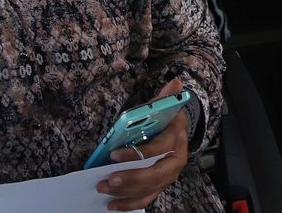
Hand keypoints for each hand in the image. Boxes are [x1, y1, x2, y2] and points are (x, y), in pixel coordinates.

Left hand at [97, 79, 189, 211]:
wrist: (174, 133)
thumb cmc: (165, 120)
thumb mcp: (165, 107)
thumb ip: (167, 97)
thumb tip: (176, 82)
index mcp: (176, 141)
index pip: (157, 150)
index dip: (136, 154)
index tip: (114, 154)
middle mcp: (175, 163)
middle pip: (154, 175)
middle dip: (130, 179)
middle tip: (108, 180)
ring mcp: (168, 177)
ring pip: (148, 189)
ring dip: (125, 192)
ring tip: (104, 188)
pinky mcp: (158, 186)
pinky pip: (145, 198)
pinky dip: (129, 204)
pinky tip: (113, 205)